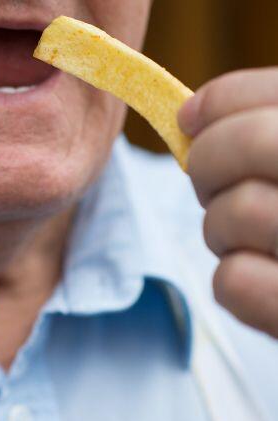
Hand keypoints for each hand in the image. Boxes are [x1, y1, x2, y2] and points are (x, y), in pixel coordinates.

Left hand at [179, 68, 277, 338]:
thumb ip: (272, 130)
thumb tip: (190, 113)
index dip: (223, 100)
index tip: (192, 117)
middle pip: (245, 146)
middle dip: (209, 163)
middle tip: (214, 182)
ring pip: (231, 214)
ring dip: (223, 229)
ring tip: (255, 238)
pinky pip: (234, 281)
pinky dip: (236, 279)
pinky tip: (266, 277)